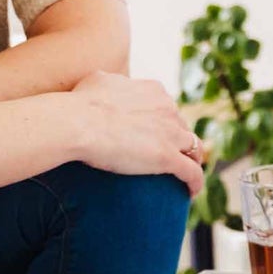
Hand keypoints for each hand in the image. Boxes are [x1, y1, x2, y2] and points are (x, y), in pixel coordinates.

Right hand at [69, 71, 204, 195]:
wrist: (78, 123)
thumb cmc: (80, 104)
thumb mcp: (98, 81)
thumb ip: (112, 82)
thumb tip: (107, 84)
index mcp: (153, 91)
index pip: (166, 107)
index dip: (164, 120)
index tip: (157, 131)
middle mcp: (168, 108)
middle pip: (181, 126)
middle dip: (178, 139)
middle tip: (170, 154)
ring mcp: (171, 133)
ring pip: (194, 147)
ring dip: (194, 159)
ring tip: (188, 174)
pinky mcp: (167, 157)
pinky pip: (191, 172)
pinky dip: (195, 182)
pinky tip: (191, 192)